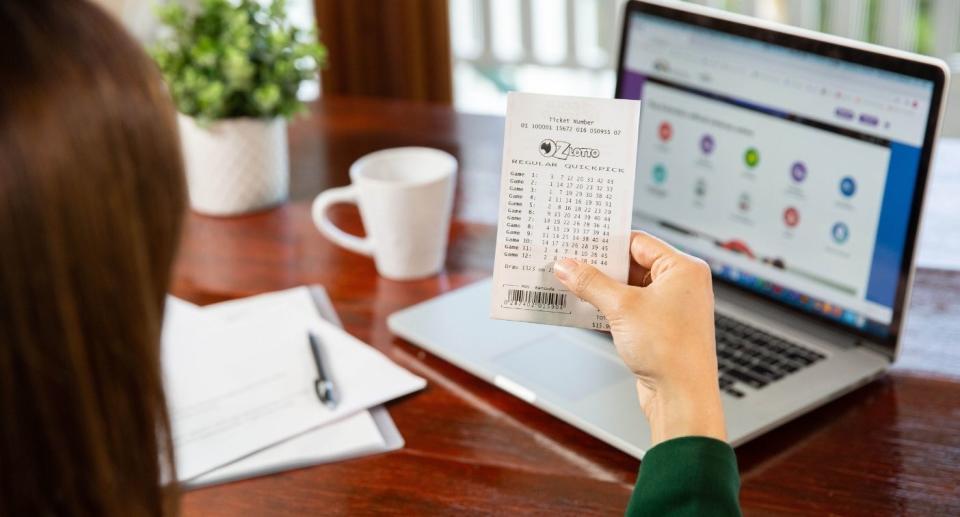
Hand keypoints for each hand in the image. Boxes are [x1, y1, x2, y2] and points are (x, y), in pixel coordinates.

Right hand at [553, 231, 725, 444]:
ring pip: (628, 289)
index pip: (638, 243)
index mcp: (684, 269)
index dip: (607, 243)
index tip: (579, 244)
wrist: (682, 397)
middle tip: (569, 265)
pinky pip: (629, 309)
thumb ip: (591, 283)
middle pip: (632, 265)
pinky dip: (608, 308)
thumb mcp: (621, 308)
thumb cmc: (671, 351)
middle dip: (600, 268)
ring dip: (601, 290)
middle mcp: (681, 286)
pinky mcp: (659, 329)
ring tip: (571, 286)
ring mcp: (671, 308)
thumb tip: (568, 267)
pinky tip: (584, 309)